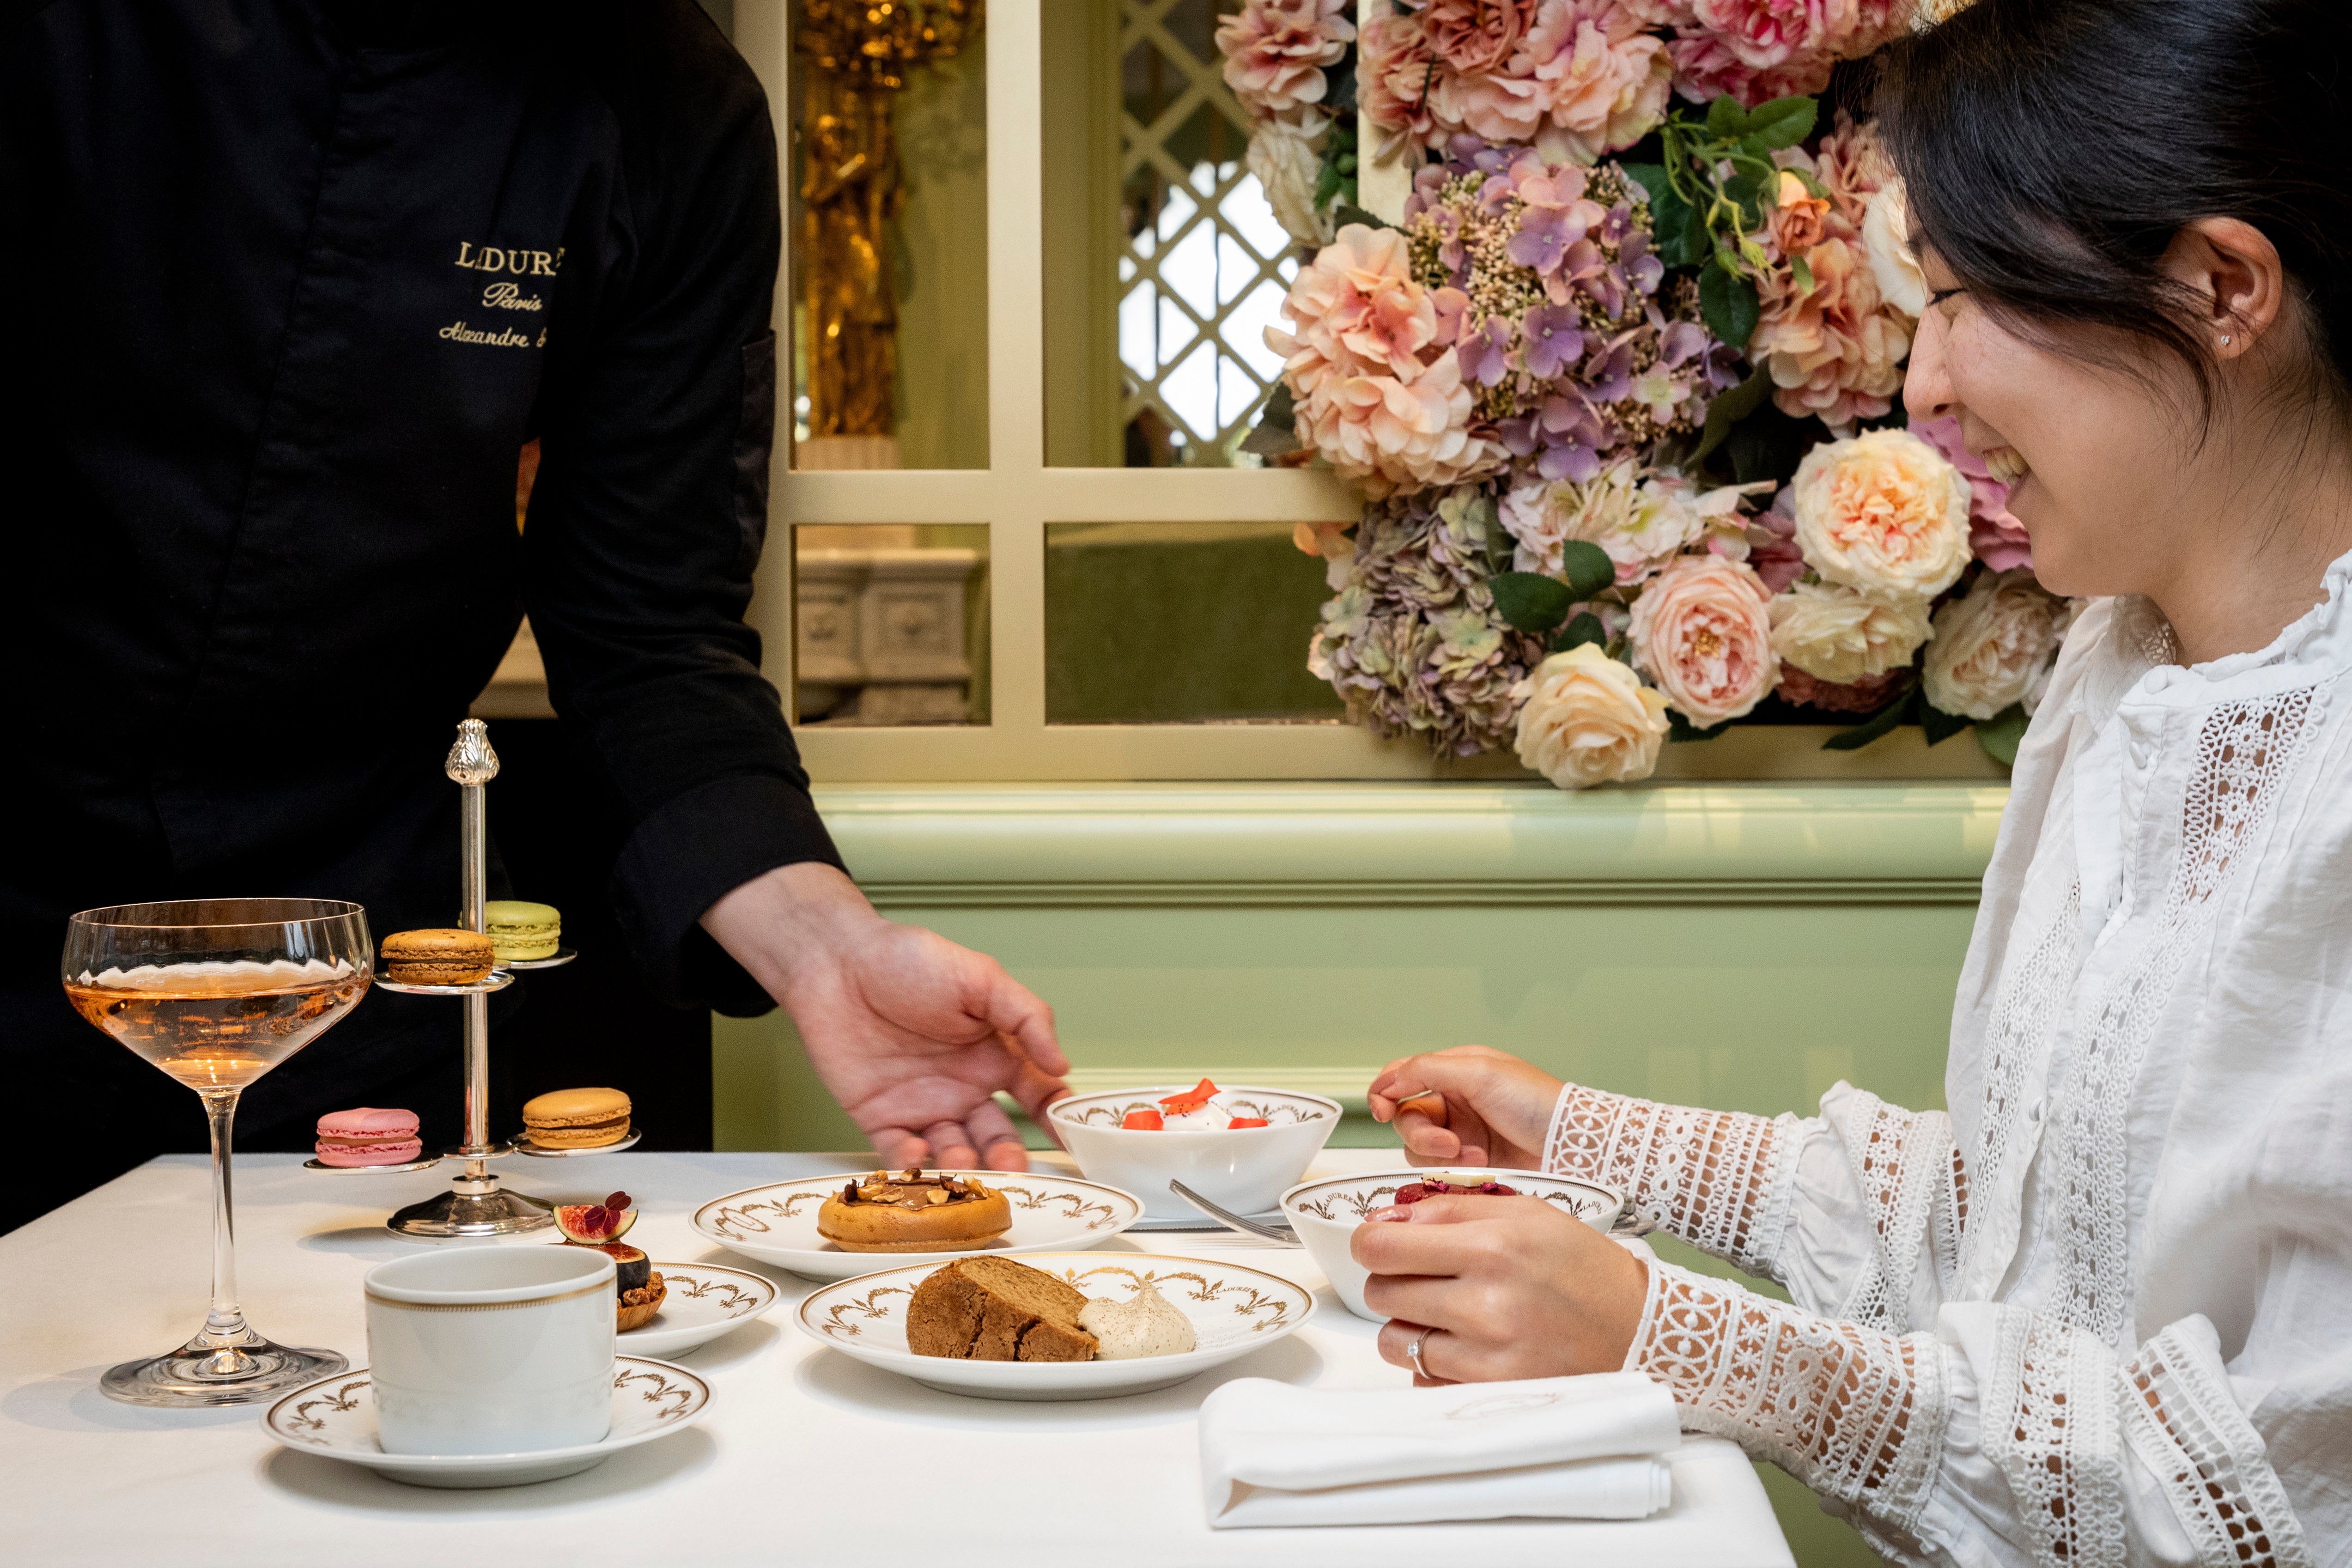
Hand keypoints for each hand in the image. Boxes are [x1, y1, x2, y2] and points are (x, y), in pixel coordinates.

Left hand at [701, 862, 1068, 1170]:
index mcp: (995, 1054)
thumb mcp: (982, 979)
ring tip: (964, 1164)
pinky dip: (910, 1164)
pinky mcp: (881, 1118)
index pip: (1037, 1094)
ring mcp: (924, 1106)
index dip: (1056, 1118)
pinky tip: (918, 1156)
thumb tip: (1062, 1064)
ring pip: (952, 1151)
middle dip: (1008, 1156)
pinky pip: (899, 1152)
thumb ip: (1027, 1017)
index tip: (1070, 1137)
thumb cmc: (909, 961)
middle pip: (996, 1136)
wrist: (838, 964)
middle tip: (1013, 1168)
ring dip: (963, 1165)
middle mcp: (964, 1087)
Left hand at [1353, 1195, 1648, 1385]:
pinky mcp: (1493, 1391)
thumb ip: (1451, 1208)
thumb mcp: (1526, 1213)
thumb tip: (1387, 1217)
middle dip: (1392, 1281)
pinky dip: (1433, 1363)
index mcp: (1493, 1244)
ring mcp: (1489, 1353)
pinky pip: (1424, 1378)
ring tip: (1449, 1314)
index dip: (1371, 1242)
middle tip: (1424, 1277)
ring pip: (1395, 1339)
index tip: (1379, 1243)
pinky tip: (1468, 1346)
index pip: (1384, 1245)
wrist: (1639, 1330)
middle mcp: (1487, 1300)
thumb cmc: (1582, 1268)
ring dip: (1409, 1325)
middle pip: (1382, 1291)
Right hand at [1365, 1046, 1562, 1168]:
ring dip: (1439, 1153)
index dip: (1384, 1091)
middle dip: (1421, 1133)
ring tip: (1472, 1155)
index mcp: (1456, 1070)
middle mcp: (1455, 1101)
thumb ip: (1425, 1070)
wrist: (1572, 1147)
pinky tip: (1481, 1165)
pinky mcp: (1471, 1163)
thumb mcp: (1479, 1072)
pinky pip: (1440, 1169)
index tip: (1380, 1109)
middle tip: (1446, 1143)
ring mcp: (1463, 1133)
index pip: (1403, 1076)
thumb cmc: (1536, 1102)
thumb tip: (1387, 1079)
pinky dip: (1454, 1169)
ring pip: (1419, 1147)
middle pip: (1407, 1117)